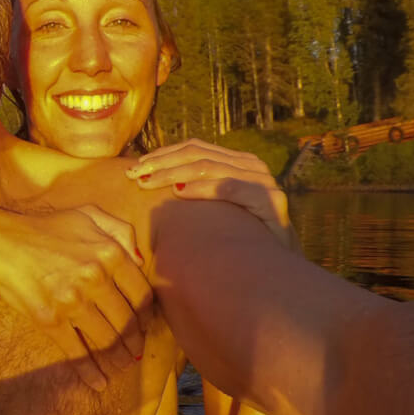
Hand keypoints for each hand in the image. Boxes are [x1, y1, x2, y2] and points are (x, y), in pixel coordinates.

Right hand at [0, 204, 152, 390]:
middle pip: (127, 322)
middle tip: (135, 350)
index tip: (144, 324)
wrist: (2, 244)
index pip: (141, 295)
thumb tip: (141, 260)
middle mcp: (95, 279)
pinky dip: (90, 372)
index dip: (146, 315)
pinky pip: (77, 352)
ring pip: (107, 340)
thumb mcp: (88, 214)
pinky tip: (98, 382)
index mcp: (109, 254)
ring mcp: (72, 302)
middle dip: (135, 342)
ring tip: (121, 365)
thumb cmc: (46, 229)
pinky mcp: (51, 321)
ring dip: (118, 359)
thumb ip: (121, 230)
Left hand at [126, 139, 295, 251]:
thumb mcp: (217, 206)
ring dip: (173, 173)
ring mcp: (262, 180)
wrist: (278, 266)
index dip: (164, 154)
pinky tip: (179, 192)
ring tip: (148, 183)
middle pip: (198, 155)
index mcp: (239, 161)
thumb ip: (198, 187)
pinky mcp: (269, 200)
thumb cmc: (240, 237)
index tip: (138, 165)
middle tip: (135, 174)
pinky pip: (229, 187)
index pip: (195, 147)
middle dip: (162, 164)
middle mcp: (252, 165)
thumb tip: (157, 179)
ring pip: (209, 167)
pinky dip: (202, 188)